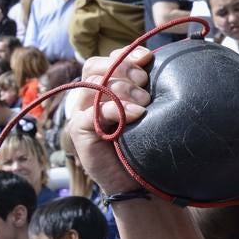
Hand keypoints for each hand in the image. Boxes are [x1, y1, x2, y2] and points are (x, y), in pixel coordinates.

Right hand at [64, 48, 151, 195]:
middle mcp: (90, 99)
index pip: (104, 61)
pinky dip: (116, 110)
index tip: (147, 58)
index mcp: (104, 90)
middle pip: (95, 68)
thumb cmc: (145, 146)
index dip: (124, 55)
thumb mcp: (149, 113)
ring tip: (145, 103)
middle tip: (144, 82)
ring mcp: (82, 115)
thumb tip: (158, 68)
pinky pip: (92, 112)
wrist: (138, 182)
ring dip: (122, 89)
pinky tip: (136, 115)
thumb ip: (146, 92)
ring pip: (94, 86)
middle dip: (123, 69)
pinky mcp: (80, 132)